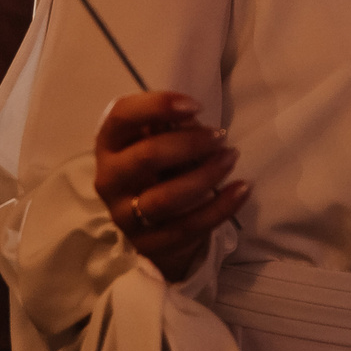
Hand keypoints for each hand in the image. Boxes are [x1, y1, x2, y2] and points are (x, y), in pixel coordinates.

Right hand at [93, 91, 249, 280]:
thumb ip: (170, 126)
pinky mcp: (148, 244)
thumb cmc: (158, 169)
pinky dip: (220, 207)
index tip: (196, 106)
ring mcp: (125, 216)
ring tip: (231, 158)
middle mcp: (108, 180)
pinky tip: (242, 189)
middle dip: (190, 143)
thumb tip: (192, 118)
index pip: (122, 116)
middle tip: (221, 136)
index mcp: (108, 145)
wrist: (155, 225)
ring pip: (165, 198)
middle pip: (147, 157)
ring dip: (205, 175)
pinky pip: (187, 227)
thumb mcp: (157, 141)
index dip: (158, 106)